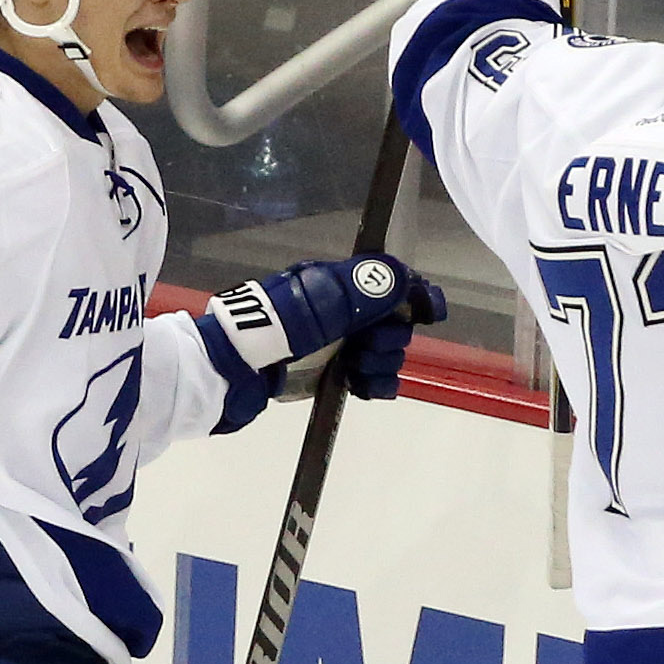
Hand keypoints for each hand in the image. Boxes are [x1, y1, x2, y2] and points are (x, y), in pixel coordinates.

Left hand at [204, 253, 447, 397]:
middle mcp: (343, 312)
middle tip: (366, 349)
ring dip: (382, 364)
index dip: (413, 297)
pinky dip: (374, 384)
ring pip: (385, 353)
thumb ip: (366, 289)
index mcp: (340, 285)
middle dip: (390, 339)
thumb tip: (405, 275)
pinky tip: (362, 388)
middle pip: (394, 324)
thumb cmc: (278, 328)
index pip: (391, 285)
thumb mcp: (323, 301)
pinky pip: (371, 378)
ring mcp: (338, 344)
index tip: (429, 312)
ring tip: (358, 372)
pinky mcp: (332, 373)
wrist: (234, 371)